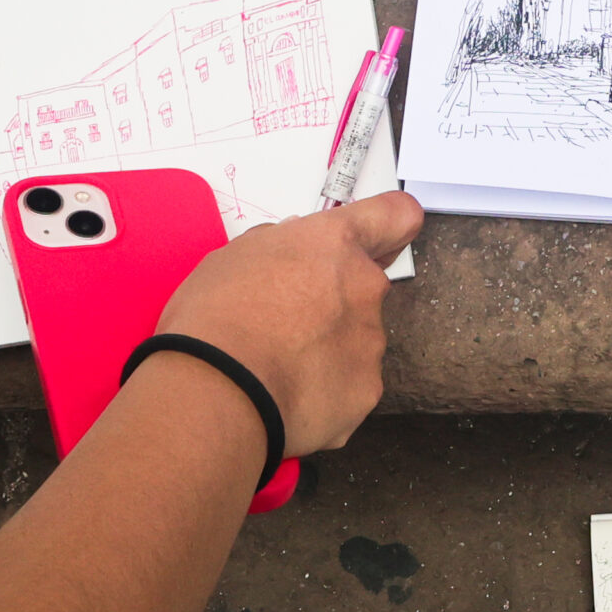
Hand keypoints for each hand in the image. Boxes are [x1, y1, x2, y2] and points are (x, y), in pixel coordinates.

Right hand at [153, 192, 422, 456]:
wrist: (216, 391)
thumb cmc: (214, 316)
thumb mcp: (236, 257)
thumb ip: (280, 248)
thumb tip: (294, 256)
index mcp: (334, 243)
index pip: (397, 216)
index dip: (390, 228)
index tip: (378, 242)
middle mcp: (364, 286)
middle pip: (365, 287)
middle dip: (336, 301)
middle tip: (288, 324)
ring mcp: (371, 341)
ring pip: (358, 339)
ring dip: (330, 348)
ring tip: (280, 367)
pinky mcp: (368, 389)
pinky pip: (352, 383)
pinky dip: (328, 390)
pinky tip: (290, 395)